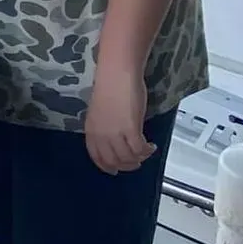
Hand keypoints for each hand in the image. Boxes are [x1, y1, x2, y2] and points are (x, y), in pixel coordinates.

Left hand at [84, 58, 152, 174]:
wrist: (117, 74)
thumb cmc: (111, 87)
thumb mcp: (102, 112)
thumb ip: (106, 127)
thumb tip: (117, 138)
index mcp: (91, 131)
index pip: (97, 157)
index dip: (107, 166)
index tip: (115, 170)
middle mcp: (101, 135)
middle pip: (114, 161)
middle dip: (127, 165)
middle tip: (137, 161)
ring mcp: (115, 133)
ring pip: (128, 158)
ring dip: (139, 158)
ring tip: (147, 152)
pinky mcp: (130, 129)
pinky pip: (139, 149)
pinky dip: (147, 151)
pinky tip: (151, 146)